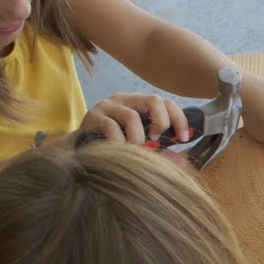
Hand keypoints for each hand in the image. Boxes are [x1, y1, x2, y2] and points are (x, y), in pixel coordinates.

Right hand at [48, 93, 189, 146]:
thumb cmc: (115, 146)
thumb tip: (183, 163)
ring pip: (132, 116)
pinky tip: (118, 150)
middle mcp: (125, 99)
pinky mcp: (93, 115)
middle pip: (154, 100)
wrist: (80, 148)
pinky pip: (112, 128)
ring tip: (133, 148)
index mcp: (139, 103)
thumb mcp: (141, 146)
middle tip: (155, 140)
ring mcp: (108, 105)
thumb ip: (161, 152)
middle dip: (161, 123)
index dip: (179, 119)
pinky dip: (119, 143)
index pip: (166, 102)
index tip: (183, 139)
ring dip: (137, 139)